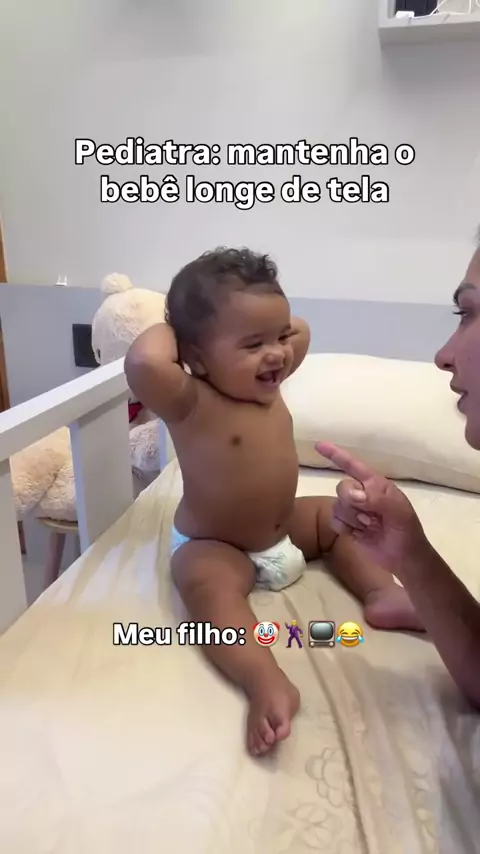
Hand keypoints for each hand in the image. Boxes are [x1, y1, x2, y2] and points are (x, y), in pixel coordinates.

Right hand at [315, 441, 427, 573]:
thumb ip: (377, 499)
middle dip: (352, 502)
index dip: (335, 454)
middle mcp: (361, 493)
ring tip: (369, 527)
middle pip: (341, 488)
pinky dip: (345, 528)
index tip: (319, 445)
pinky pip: (333, 520)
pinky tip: (359, 534)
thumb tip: (353, 495)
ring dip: (352, 519)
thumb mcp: (399, 512)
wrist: (403, 558)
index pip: (352, 465)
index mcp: (374, 484)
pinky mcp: (345, 526)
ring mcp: (352, 510)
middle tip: (371, 517)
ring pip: (336, 505)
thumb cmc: (406, 531)